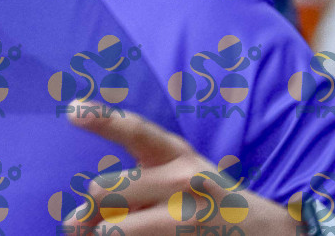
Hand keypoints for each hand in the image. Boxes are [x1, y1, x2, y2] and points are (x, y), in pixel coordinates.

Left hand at [62, 102, 296, 234]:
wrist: (262, 232)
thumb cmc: (204, 199)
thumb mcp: (175, 176)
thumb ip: (128, 185)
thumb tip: (73, 221)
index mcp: (177, 154)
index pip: (135, 130)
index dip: (103, 118)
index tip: (72, 110)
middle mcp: (182, 182)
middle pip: (103, 189)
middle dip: (90, 208)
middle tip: (88, 221)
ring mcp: (185, 218)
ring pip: (111, 229)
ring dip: (102, 234)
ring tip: (112, 233)